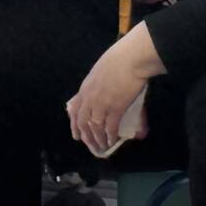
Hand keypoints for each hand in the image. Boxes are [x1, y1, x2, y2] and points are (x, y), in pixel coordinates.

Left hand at [66, 26, 164, 155]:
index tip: (76, 135)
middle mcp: (89, 98)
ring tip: (102, 146)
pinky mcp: (115, 108)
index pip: (74, 110)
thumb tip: (103, 92)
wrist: (130, 58)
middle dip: (86, 136)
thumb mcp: (99, 71)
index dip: (74, 125)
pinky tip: (113, 141)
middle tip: (91, 145)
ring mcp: (101, 104)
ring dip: (98, 139)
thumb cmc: (118, 60)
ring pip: (95, 127)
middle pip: (82, 122)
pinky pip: (110, 127)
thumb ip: (97, 84)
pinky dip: (110, 136)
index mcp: (85, 88)